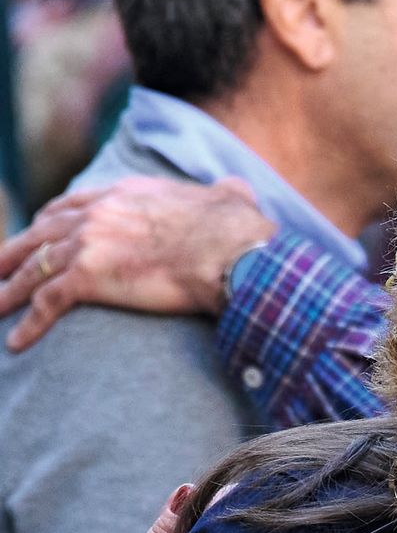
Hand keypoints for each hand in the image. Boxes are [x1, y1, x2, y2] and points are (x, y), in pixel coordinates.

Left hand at [0, 176, 276, 349]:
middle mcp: (97, 214)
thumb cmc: (236, 230)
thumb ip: (226, 191)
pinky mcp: (88, 278)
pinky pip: (46, 303)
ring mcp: (87, 244)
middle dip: (14, 252)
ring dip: (10, 291)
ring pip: (33, 269)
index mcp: (124, 193)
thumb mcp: (231, 196)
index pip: (72, 205)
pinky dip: (29, 324)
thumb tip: (238, 190)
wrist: (228, 252)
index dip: (50, 222)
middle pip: (41, 234)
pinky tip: (18, 342)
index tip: (39, 233)